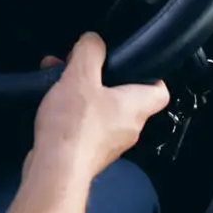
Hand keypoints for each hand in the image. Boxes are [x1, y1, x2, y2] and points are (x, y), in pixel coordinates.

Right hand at [28, 33, 169, 184]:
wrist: (55, 172)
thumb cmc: (75, 125)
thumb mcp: (80, 76)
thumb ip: (90, 51)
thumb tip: (93, 39)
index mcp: (136, 107)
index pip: (160, 91)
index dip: (152, 74)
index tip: (135, 63)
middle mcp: (128, 127)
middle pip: (124, 97)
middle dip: (102, 78)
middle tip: (83, 65)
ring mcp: (109, 143)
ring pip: (101, 109)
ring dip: (82, 92)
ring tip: (59, 78)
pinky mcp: (88, 153)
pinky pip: (84, 125)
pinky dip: (71, 111)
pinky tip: (51, 102)